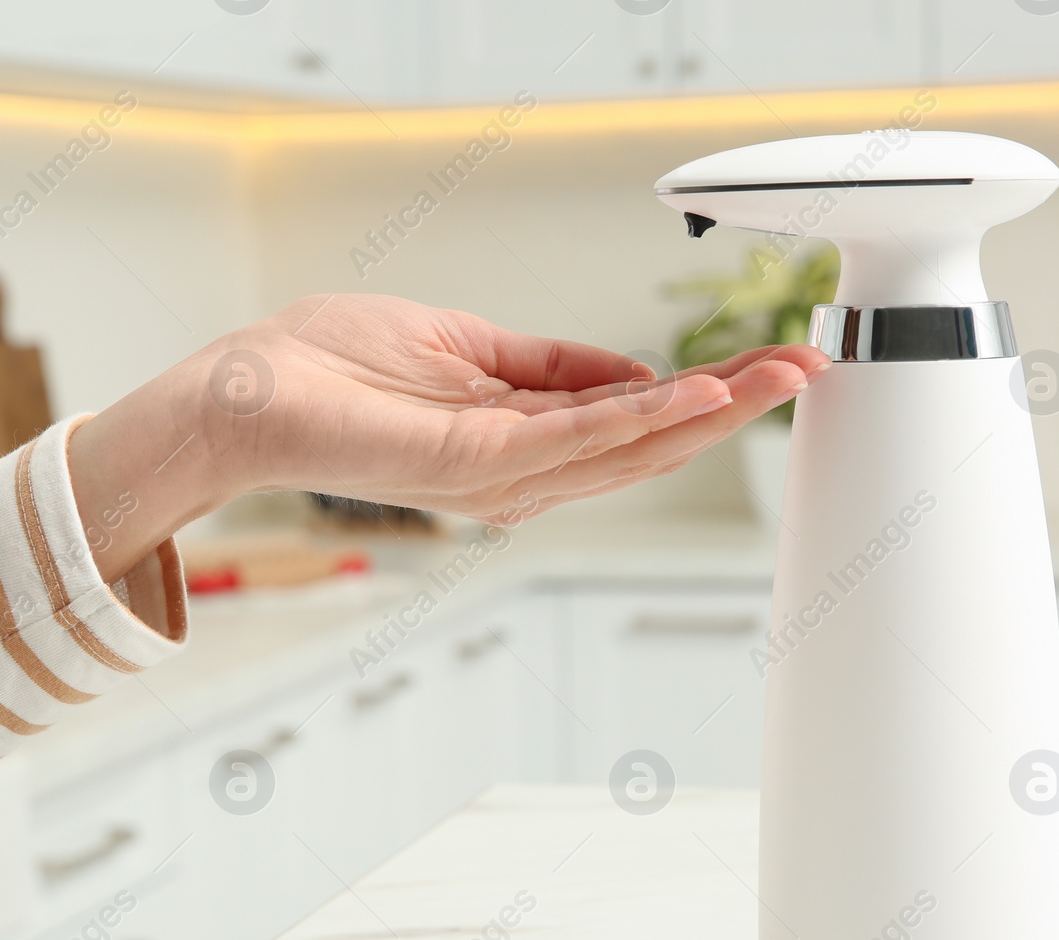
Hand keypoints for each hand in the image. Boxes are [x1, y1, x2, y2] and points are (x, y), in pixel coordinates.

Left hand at [69, 294, 830, 580]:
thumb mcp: (465, 348)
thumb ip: (545, 366)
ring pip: (623, 449)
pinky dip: (634, 420)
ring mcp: (498, 473)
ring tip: (776, 379)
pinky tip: (692, 398)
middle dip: (731, 408)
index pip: (632, 419)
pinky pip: (567, 441)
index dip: (704, 393)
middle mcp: (519, 467)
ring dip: (704, 415)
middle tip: (806, 371)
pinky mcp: (470, 463)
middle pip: (646, 444)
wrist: (252, 390)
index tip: (768, 363)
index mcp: (521, 437)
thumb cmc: (335, 368)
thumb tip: (624, 370)